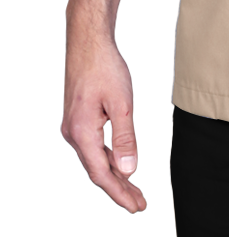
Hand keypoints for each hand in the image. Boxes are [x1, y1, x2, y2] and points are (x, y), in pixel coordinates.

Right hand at [61, 30, 146, 214]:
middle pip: (97, 169)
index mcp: (82, 133)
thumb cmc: (104, 67)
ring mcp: (73, 125)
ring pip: (94, 158)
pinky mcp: (78, 117)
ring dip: (113, 173)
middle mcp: (73, 133)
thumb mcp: (122, 103)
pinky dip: (107, 156)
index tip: (136, 204)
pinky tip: (118, 160)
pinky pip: (92, 145)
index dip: (119, 191)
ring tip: (131, 186)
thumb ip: (125, 138)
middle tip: (137, 201)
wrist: (89, 42)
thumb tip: (128, 169)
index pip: (102, 173)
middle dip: (118, 187)